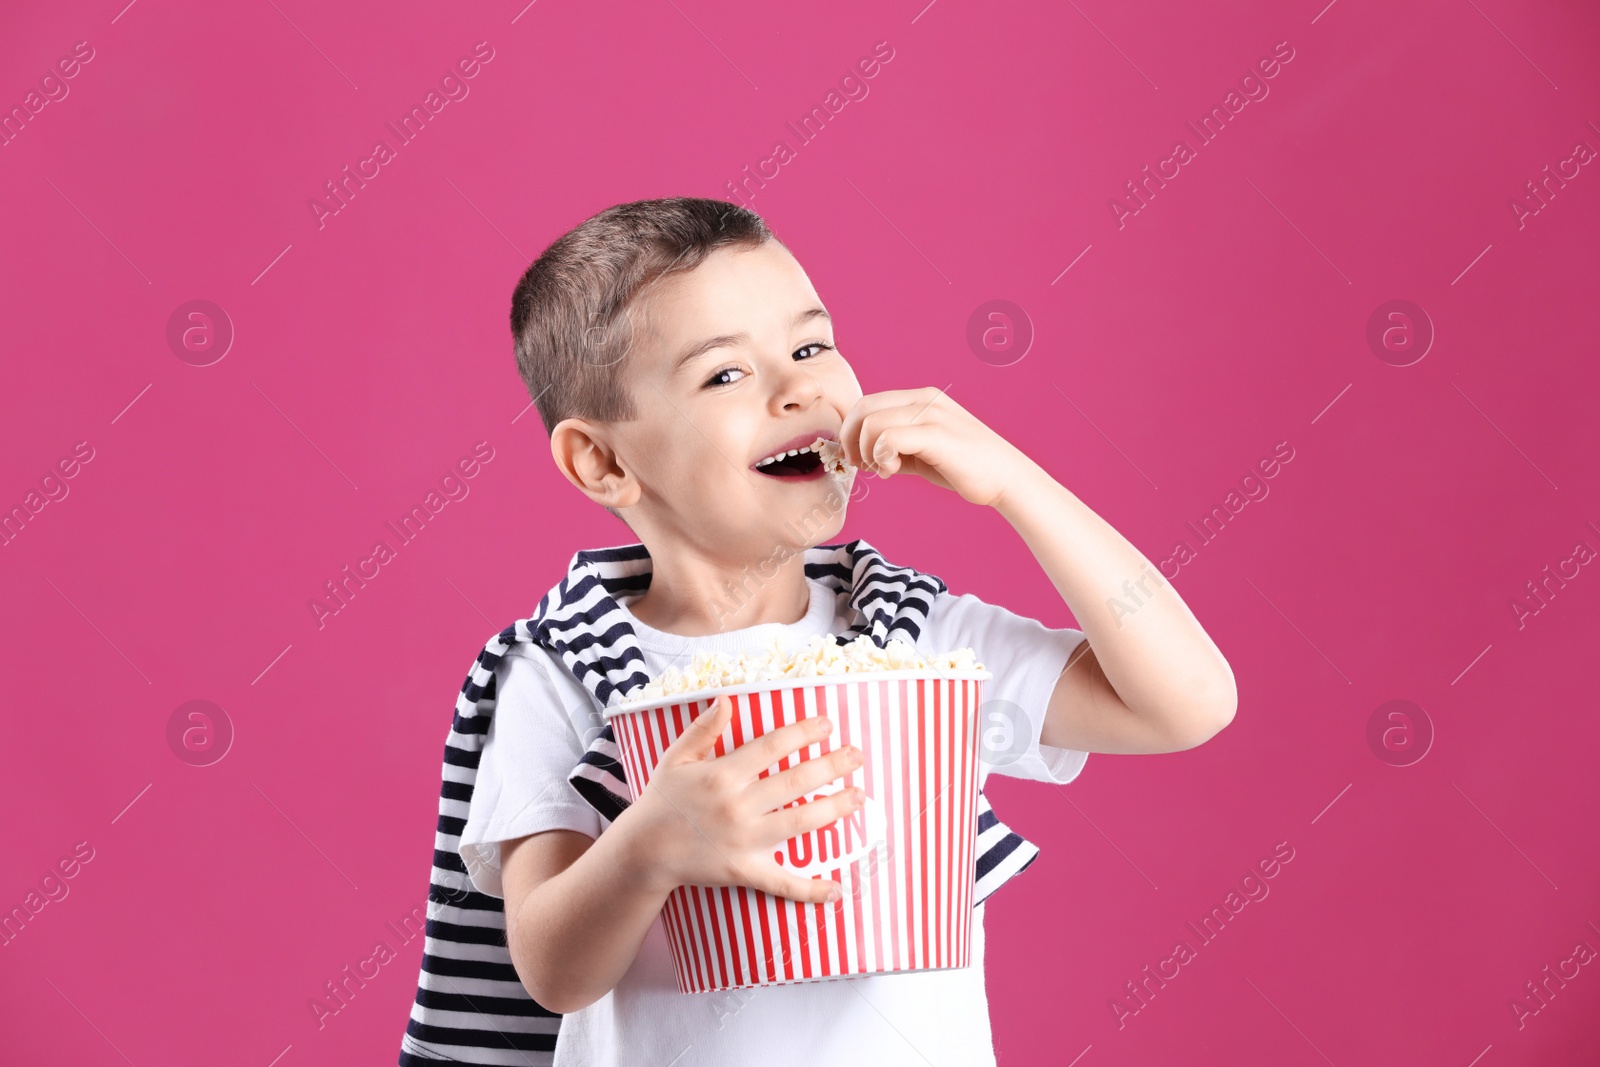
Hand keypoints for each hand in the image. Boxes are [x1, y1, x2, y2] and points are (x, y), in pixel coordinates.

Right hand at [631, 694, 865, 904]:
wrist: (644, 851)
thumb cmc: (663, 800)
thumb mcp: (677, 758)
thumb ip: (703, 729)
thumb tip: (727, 699)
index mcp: (722, 775)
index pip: (772, 748)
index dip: (803, 733)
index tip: (827, 724)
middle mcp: (737, 807)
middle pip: (794, 782)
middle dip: (831, 766)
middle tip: (857, 756)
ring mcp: (744, 842)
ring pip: (799, 824)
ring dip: (834, 809)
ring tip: (859, 796)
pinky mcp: (744, 872)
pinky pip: (781, 883)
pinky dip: (809, 889)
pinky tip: (836, 888)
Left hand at [839, 387, 1037, 507]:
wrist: (1006, 478)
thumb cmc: (965, 467)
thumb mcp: (922, 451)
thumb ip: (895, 445)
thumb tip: (863, 453)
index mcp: (921, 398)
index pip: (868, 402)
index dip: (851, 430)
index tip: (856, 457)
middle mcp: (925, 399)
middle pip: (864, 408)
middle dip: (850, 439)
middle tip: (860, 464)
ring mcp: (931, 414)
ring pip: (872, 423)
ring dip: (867, 451)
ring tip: (883, 470)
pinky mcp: (936, 435)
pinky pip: (889, 437)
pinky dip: (881, 456)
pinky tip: (892, 471)